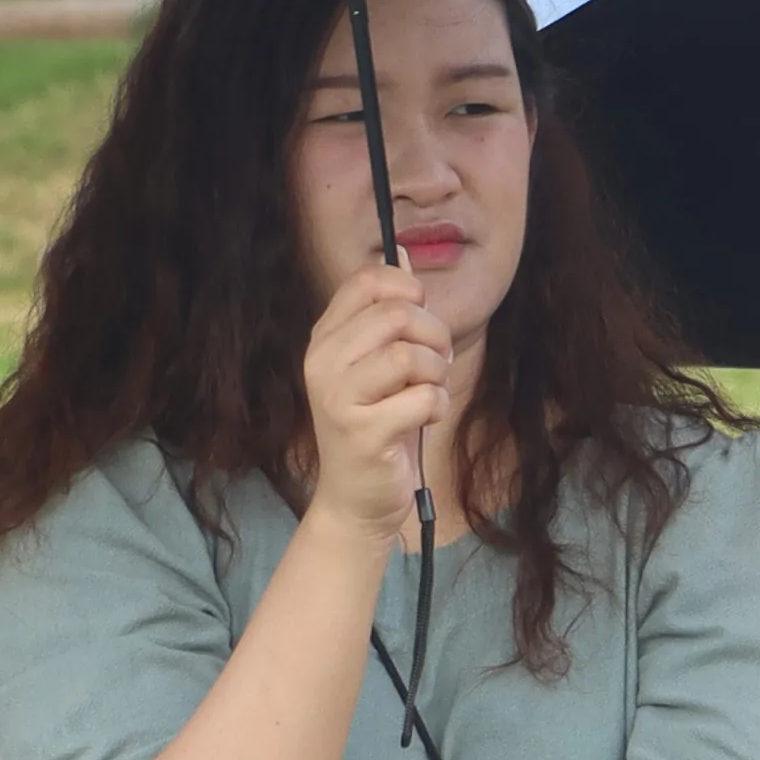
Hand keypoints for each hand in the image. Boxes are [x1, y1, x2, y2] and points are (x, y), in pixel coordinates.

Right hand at [299, 260, 450, 545]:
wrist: (356, 499)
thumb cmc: (377, 427)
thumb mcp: (379, 365)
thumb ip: (388, 315)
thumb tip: (405, 259)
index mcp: (325, 339)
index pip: (365, 282)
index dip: (407, 289)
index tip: (420, 317)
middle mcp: (322, 363)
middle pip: (396, 314)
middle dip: (434, 335)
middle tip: (436, 363)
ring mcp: (338, 398)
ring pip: (409, 355)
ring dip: (437, 372)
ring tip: (430, 392)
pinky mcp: (363, 433)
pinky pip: (422, 397)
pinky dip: (437, 405)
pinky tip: (424, 418)